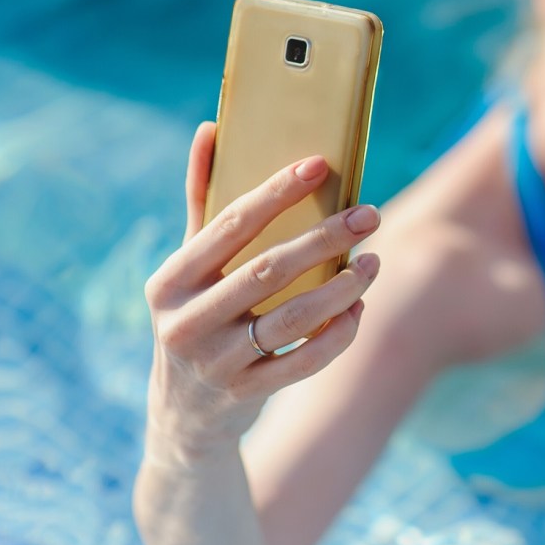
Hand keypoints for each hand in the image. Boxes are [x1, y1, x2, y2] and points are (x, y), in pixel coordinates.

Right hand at [143, 122, 380, 462]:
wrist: (184, 416)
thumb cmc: (197, 314)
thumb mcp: (188, 264)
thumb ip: (200, 198)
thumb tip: (211, 128)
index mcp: (170, 280)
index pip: (229, 225)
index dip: (276, 192)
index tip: (321, 164)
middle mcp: (186, 323)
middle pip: (268, 270)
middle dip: (325, 238)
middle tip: (370, 214)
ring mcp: (216, 364)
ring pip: (293, 318)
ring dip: (343, 287)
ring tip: (374, 261)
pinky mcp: (247, 396)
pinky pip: (305, 362)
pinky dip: (339, 334)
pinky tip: (360, 308)